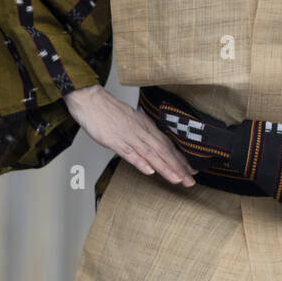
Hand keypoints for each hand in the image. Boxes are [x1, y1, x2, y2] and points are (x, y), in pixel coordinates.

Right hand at [64, 85, 196, 185]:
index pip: (167, 144)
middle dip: (178, 167)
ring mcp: (128, 135)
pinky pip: (129, 152)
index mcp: (146, 125)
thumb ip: (142, 134)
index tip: (190, 170)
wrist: (90, 99)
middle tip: (190, 181)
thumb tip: (153, 146)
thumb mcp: (132, 120)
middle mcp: (141, 130)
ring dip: (165, 167)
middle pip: (163, 150)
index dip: (180, 159)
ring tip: (177, 179)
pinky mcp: (114, 140)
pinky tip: (149, 171)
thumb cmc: (109, 110)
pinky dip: (140, 162)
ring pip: (150, 153)